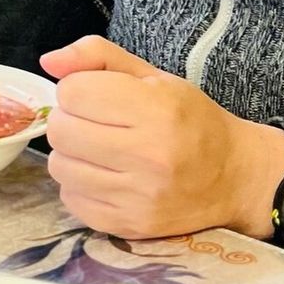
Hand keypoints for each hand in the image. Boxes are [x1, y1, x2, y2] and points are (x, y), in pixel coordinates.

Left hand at [40, 36, 283, 240]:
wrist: (235, 177)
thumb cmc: (192, 119)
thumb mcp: (153, 75)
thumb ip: (98, 57)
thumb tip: (48, 61)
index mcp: (155, 109)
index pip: (72, 93)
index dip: (76, 89)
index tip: (96, 95)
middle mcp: (147, 156)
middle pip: (60, 131)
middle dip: (69, 121)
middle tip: (93, 123)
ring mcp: (139, 197)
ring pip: (60, 168)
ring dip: (71, 154)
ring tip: (98, 150)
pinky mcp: (131, 226)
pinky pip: (72, 201)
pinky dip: (79, 186)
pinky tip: (104, 176)